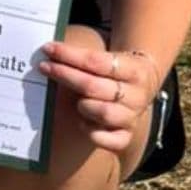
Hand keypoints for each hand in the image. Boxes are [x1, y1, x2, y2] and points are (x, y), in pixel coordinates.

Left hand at [38, 40, 155, 155]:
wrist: (145, 87)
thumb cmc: (117, 72)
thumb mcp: (111, 59)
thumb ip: (85, 59)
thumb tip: (50, 53)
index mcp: (135, 70)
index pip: (96, 61)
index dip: (69, 55)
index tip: (48, 49)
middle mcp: (137, 95)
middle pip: (94, 86)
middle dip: (65, 75)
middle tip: (45, 67)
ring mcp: (132, 117)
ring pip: (102, 112)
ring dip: (83, 105)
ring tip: (78, 101)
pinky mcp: (126, 136)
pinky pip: (108, 140)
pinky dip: (92, 132)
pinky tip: (82, 122)